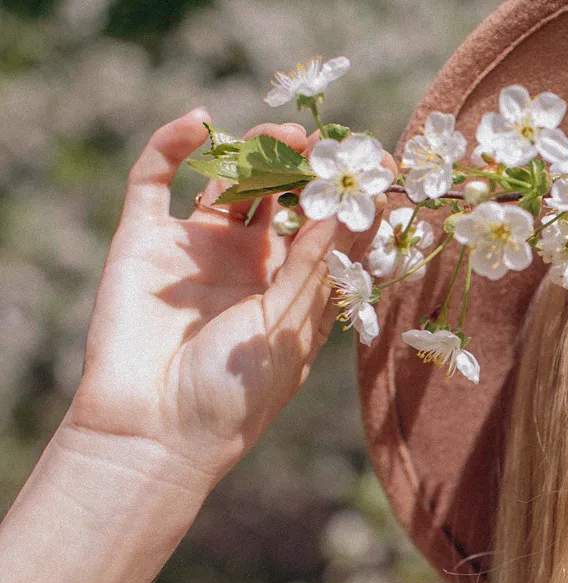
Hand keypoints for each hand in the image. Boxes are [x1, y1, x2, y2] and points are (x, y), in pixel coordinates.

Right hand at [64, 108, 382, 486]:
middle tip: (327, 142)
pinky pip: (154, 178)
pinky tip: (200, 122)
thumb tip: (350, 207)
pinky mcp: (143, 240)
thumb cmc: (235, 397)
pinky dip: (172, 144)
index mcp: (290, 289)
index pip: (323, 229)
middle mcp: (245, 264)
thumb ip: (313, 264)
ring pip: (226, 180)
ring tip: (283, 132)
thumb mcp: (287, 327)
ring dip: (253, 150)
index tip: (383, 166)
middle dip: (302, 166)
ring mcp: (194, 249)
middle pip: (277, 197)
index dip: (348, 198)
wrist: (154, 433)